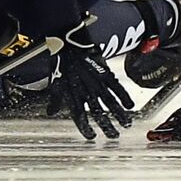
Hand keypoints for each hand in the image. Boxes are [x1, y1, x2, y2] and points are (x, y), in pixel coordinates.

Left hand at [47, 20, 133, 139]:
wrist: (68, 44)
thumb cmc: (60, 64)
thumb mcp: (55, 84)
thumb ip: (55, 100)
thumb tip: (50, 112)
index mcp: (73, 96)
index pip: (80, 116)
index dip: (85, 128)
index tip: (91, 136)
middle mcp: (86, 91)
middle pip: (98, 113)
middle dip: (107, 125)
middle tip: (114, 136)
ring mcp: (96, 83)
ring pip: (110, 102)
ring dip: (119, 114)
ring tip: (126, 124)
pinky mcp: (105, 73)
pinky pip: (116, 87)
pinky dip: (124, 96)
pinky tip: (130, 105)